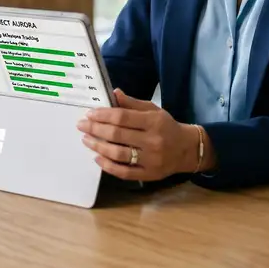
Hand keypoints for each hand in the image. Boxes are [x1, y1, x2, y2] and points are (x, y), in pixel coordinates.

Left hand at [77, 89, 204, 181]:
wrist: (186, 149)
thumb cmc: (166, 127)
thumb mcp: (153, 110)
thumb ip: (132, 103)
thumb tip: (114, 93)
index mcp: (153, 122)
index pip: (122, 117)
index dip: (103, 115)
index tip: (89, 114)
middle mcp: (152, 141)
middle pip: (117, 135)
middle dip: (95, 129)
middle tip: (82, 125)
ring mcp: (151, 160)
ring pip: (118, 154)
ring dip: (98, 147)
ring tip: (86, 140)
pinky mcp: (148, 174)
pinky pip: (124, 172)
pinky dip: (108, 166)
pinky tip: (97, 158)